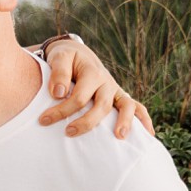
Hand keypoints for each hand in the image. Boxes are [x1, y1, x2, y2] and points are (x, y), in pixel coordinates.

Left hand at [37, 39, 152, 138]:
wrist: (77, 53)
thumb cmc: (66, 58)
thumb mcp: (60, 57)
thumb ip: (58, 73)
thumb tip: (59, 93)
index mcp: (92, 73)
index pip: (79, 96)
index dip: (61, 110)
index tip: (43, 120)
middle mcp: (107, 82)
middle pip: (102, 105)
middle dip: (86, 122)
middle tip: (68, 132)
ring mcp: (115, 90)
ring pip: (126, 106)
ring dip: (125, 122)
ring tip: (119, 137)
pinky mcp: (119, 97)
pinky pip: (137, 107)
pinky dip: (144, 120)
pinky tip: (148, 135)